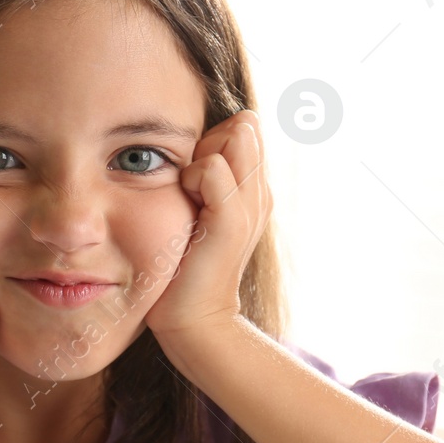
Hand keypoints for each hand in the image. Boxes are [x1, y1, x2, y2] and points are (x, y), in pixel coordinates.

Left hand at [144, 109, 271, 345]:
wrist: (193, 317)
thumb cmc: (183, 266)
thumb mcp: (196, 212)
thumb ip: (201, 177)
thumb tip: (188, 144)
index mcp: (255, 189)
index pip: (244, 126)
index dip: (216, 139)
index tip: (196, 179)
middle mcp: (260, 193)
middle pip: (243, 125)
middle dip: (210, 143)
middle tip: (192, 187)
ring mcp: (251, 205)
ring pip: (235, 136)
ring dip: (202, 157)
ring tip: (190, 196)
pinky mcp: (232, 219)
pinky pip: (213, 167)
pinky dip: (192, 177)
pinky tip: (185, 205)